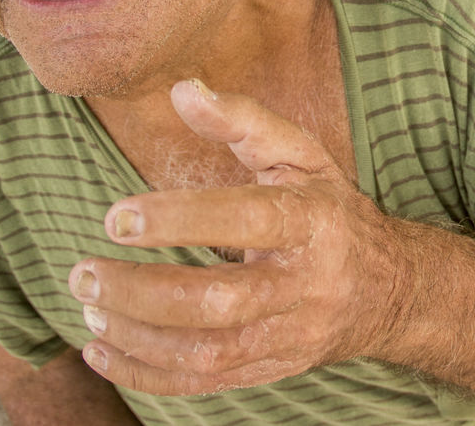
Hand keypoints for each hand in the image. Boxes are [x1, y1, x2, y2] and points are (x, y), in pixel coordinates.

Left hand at [70, 79, 402, 395]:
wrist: (390, 290)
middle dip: (143, 292)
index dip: (181, 220)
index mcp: (313, 220)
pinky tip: (102, 353)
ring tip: (89, 308)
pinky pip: (206, 384)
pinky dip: (148, 375)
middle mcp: (305, 284)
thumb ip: (244, 121)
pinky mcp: (273, 369)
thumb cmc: (332, 210)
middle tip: (85, 272)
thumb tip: (182, 90)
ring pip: (209, 352)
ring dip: (137, 336)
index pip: (248, 219)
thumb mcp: (303, 155)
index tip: (117, 216)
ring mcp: (290, 335)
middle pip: (221, 302)